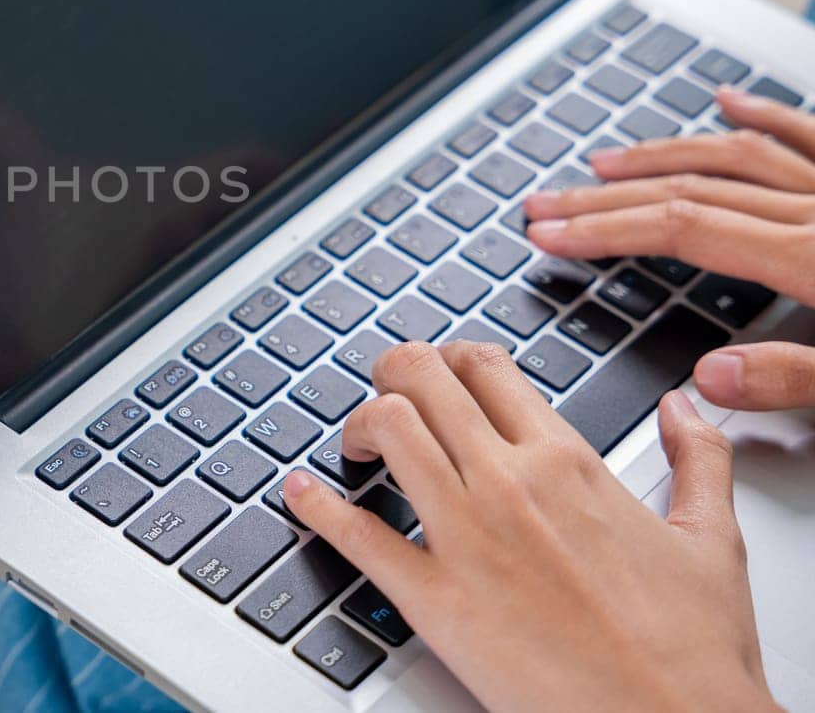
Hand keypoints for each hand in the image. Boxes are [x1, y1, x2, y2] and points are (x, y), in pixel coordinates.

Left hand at [283, 341, 778, 712]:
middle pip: (422, 379)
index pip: (485, 367)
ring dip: (360, 423)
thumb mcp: (710, 539)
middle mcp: (510, 484)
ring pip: (388, 429)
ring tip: (359, 445)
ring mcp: (466, 537)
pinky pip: (357, 535)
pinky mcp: (434, 598)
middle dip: (393, 375)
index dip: (450, 360)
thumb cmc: (692, 651)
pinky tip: (300, 494)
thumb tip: (684, 408)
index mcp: (568, 463)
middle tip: (388, 398)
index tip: (441, 375)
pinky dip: (316, 506)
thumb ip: (698, 459)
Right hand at [525, 86, 814, 410]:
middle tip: (543, 204)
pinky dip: (761, 116)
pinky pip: (805, 134)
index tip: (548, 235)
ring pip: (733, 157)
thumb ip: (791, 377)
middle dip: (603, 199)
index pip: (682, 233)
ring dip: (659, 157)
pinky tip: (728, 102)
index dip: (605, 232)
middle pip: (688, 192)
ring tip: (603, 164)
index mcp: (812, 260)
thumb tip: (706, 377)